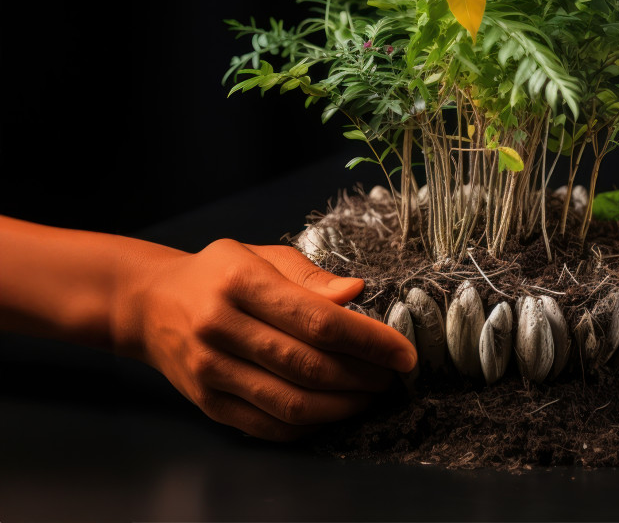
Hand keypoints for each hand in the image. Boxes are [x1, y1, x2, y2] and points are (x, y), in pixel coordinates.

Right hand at [114, 238, 416, 440]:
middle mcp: (222, 329)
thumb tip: (357, 293)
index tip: (403, 352)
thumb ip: (312, 277)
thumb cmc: (220, 274)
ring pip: (290, 403)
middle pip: (308, 366)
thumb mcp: (263, 256)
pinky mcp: (208, 404)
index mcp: (241, 283)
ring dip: (342, 406)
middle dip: (362, 376)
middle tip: (392, 377)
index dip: (369, 340)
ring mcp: (211, 371)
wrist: (151, 304)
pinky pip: (268, 426)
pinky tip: (334, 412)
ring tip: (370, 395)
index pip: (318, 320)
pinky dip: (309, 425)